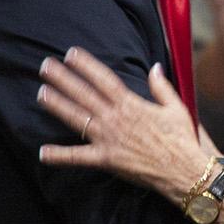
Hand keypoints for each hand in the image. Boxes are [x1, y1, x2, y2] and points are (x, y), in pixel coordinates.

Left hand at [37, 50, 208, 201]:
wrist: (183, 170)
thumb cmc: (181, 139)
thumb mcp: (175, 108)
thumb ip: (161, 87)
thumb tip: (154, 67)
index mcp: (131, 104)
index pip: (104, 79)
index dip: (86, 65)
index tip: (71, 53)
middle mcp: (115, 119)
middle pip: (84, 94)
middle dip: (63, 79)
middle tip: (45, 66)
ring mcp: (108, 139)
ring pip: (77, 118)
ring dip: (57, 105)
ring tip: (40, 93)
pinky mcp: (106, 160)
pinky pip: (79, 157)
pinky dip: (60, 156)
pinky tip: (42, 153)